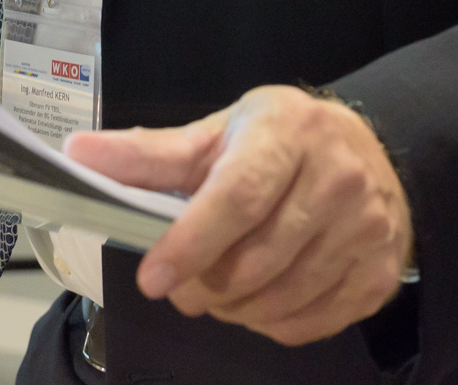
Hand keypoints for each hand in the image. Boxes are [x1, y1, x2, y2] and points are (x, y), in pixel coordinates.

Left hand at [63, 85, 412, 345]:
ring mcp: (366, 230)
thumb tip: (78, 154)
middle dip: (202, 285)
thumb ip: (149, 153)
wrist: (371, 154)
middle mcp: (337, 178)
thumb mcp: (218, 133)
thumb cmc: (280, 142)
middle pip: (255, 259)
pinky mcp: (378, 275)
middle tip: (177, 284)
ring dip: (231, 308)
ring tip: (214, 288)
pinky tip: (255, 298)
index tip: (152, 277)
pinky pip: (308, 324)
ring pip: (279, 298)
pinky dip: (267, 323)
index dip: (190, 243)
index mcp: (288, 132)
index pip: (237, 197)